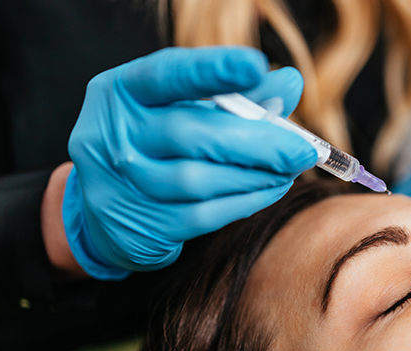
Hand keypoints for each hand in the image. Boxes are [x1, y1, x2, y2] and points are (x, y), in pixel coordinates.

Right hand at [63, 46, 317, 279]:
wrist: (106, 211)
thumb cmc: (157, 145)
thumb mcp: (182, 108)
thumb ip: (235, 95)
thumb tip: (289, 83)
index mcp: (121, 91)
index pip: (167, 74)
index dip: (210, 69)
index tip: (255, 66)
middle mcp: (112, 135)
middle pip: (191, 133)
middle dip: (258, 141)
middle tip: (304, 149)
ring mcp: (122, 184)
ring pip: (199, 180)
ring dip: (255, 176)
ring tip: (290, 169)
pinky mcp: (141, 225)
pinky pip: (202, 214)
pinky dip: (245, 202)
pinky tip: (271, 190)